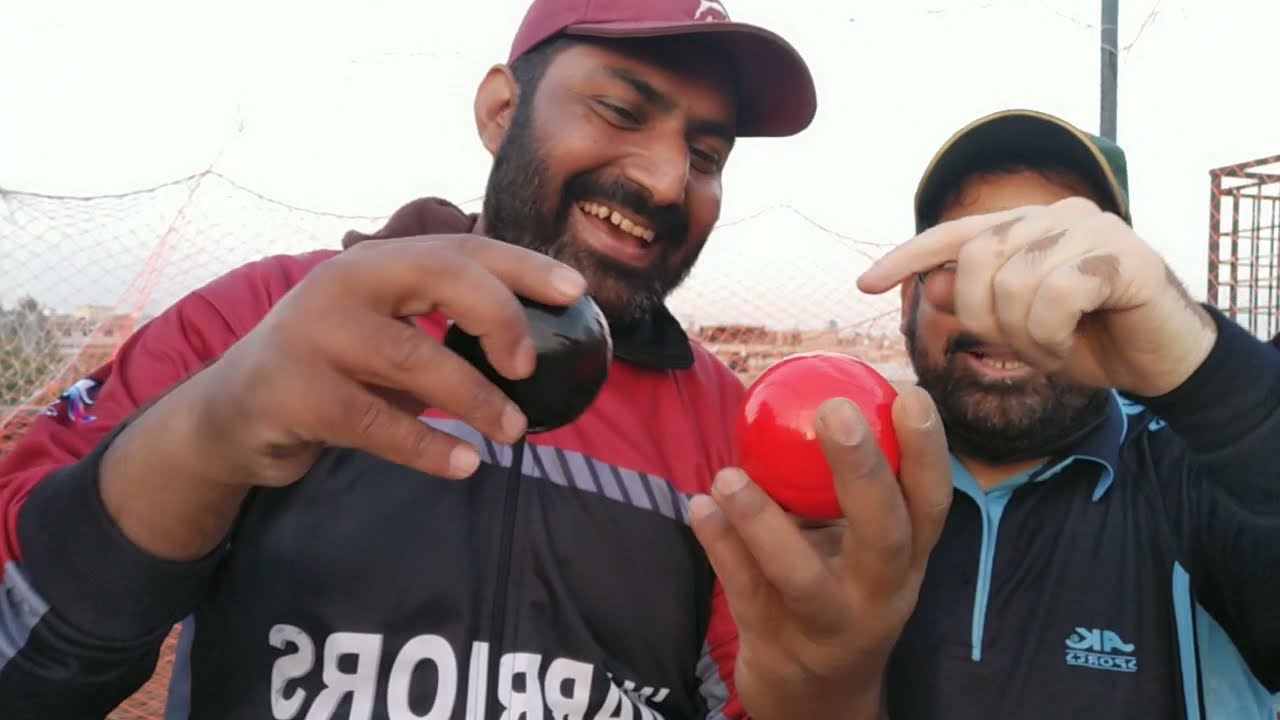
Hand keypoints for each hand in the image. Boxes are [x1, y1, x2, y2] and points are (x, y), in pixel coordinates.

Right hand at [191, 234, 586, 486]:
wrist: (230, 415)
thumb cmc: (329, 371)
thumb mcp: (382, 332)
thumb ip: (440, 323)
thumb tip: (534, 341)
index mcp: (374, 263)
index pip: (459, 249)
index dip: (522, 266)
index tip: (575, 292)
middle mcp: (341, 284)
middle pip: (440, 276)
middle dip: (500, 315)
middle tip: (529, 365)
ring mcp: (313, 336)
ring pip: (415, 358)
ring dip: (475, 399)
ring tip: (512, 431)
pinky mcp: (295, 393)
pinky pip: (379, 423)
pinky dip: (429, 447)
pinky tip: (464, 464)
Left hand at [690, 388, 951, 719]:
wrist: (817, 695)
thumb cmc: (839, 590)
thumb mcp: (861, 548)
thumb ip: (846, 486)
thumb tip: (816, 389)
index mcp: (908, 562)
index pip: (932, 503)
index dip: (928, 450)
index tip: (910, 394)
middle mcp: (879, 596)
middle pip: (884, 534)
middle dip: (862, 471)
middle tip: (835, 411)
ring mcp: (827, 626)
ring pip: (801, 577)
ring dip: (763, 522)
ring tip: (730, 475)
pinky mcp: (776, 646)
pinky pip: (744, 591)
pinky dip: (719, 547)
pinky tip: (700, 505)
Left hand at [857, 197, 1216, 396]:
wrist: (1161, 360)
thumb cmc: (1086, 340)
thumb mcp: (1017, 328)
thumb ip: (976, 304)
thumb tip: (932, 286)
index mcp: (1023, 226)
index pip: (951, 235)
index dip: (906, 258)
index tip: (863, 285)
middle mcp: (1053, 214)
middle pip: (977, 262)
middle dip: (984, 319)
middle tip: (1019, 347)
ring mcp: (1089, 227)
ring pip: (1013, 283)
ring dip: (1023, 336)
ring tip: (1049, 348)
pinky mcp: (1120, 253)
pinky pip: (1053, 297)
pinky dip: (1051, 336)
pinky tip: (1070, 345)